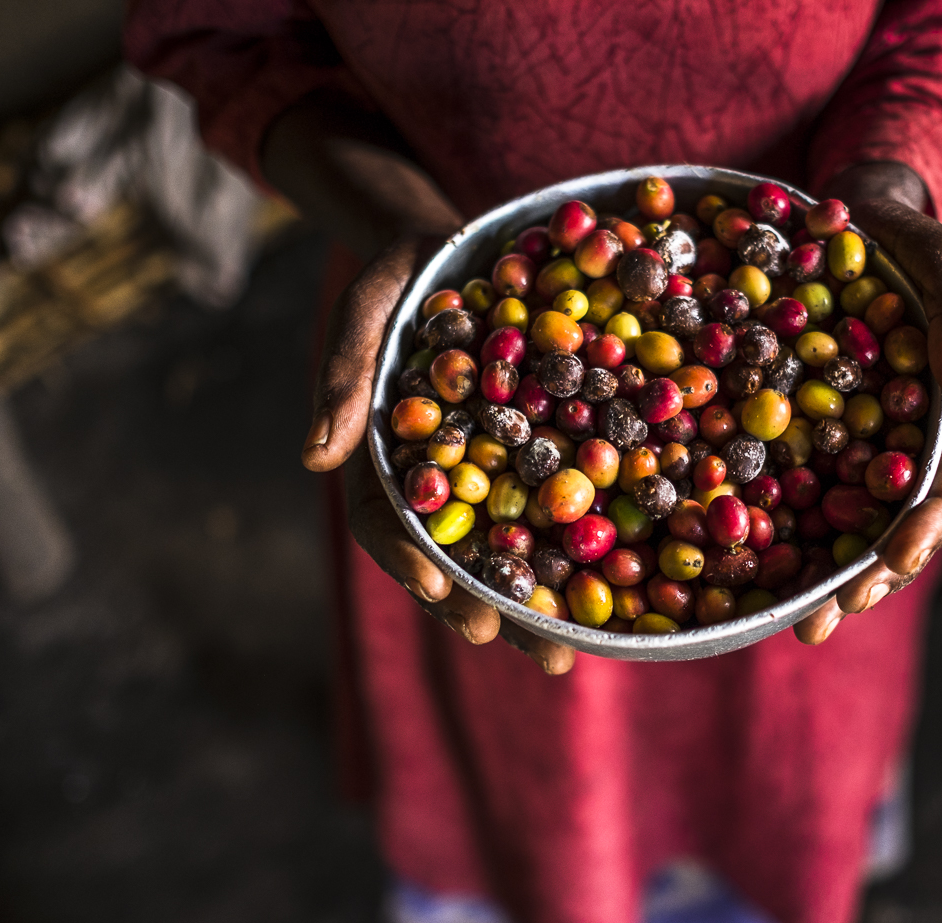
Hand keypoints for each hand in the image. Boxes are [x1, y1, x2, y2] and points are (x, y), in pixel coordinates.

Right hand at [303, 240, 577, 673]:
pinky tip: (628, 582)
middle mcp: (445, 483)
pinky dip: (593, 545)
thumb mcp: (367, 310)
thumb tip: (312, 458)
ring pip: (517, 550)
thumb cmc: (404, 280)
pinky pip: (569, 504)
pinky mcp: (549, 455)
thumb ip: (345, 376)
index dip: (409, 559)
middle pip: (459, 559)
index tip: (437, 589)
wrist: (465, 252)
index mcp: (390, 460)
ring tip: (573, 651)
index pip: (388, 523)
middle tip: (524, 650)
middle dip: (490, 607)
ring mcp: (499, 475)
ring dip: (544, 602)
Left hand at [792, 164, 941, 643]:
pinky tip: (732, 561)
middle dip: (861, 579)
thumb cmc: (910, 246)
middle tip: (826, 619)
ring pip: (835, 522)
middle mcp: (895, 446)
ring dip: (815, 575)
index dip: (920, 531)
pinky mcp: (796, 434)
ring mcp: (846, 445)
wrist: (852, 220)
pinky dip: (765, 524)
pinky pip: (782, 484)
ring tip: (787, 622)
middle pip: (887, 527)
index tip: (893, 565)